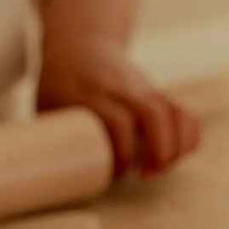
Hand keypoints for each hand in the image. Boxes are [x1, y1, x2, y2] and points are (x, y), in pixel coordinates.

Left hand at [39, 38, 200, 176]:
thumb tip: (40, 184)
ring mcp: (142, 89)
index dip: (122, 151)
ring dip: (176, 146)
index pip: (116, 120)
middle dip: (159, 150)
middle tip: (147, 175)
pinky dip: (189, 135)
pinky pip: (183, 111)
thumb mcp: (45, 105)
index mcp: (90, 93)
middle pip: (153, 114)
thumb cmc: (57, 86)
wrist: (78, 44)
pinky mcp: (156, 94)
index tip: (117, 173)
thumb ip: (46, 139)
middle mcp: (121, 88)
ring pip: (173, 111)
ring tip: (161, 169)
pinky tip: (178, 155)